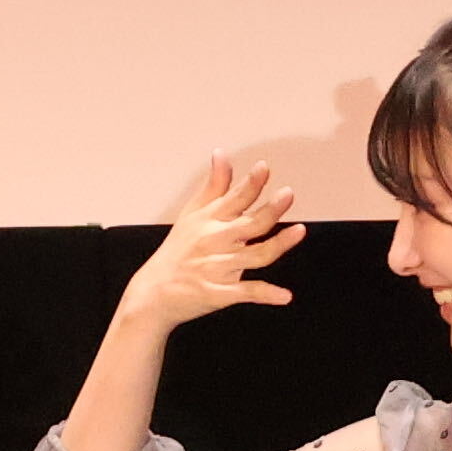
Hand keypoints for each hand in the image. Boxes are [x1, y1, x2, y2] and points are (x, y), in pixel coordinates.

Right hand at [112, 155, 304, 339]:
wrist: (153, 294)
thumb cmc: (177, 251)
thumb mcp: (191, 214)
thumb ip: (213, 186)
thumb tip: (222, 154)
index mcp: (209, 220)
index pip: (234, 198)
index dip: (251, 183)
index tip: (264, 168)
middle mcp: (214, 242)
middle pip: (248, 224)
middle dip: (269, 210)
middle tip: (287, 195)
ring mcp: (216, 269)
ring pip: (253, 256)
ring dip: (277, 245)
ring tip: (299, 232)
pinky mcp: (218, 294)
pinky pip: (246, 293)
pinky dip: (265, 294)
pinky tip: (284, 296)